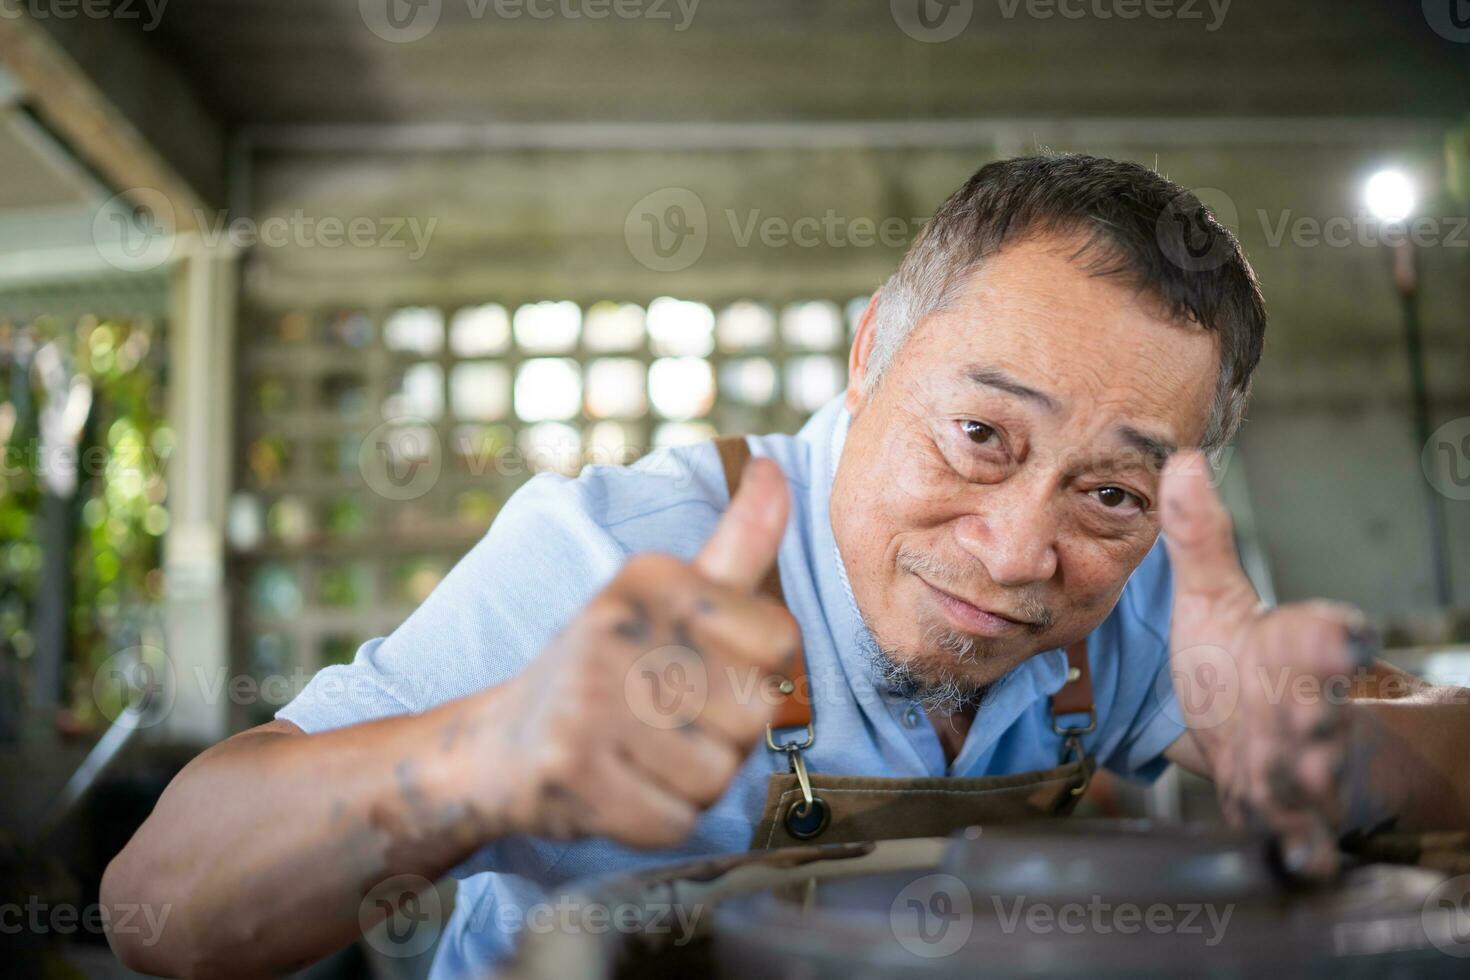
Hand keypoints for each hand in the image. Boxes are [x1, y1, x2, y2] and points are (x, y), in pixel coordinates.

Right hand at [489, 457, 798, 848]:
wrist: (495, 745)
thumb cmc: (604, 667)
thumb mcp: (664, 594)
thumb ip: (737, 544)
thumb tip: (774, 467)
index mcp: (650, 575)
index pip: (781, 640)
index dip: (758, 672)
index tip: (704, 668)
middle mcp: (616, 625)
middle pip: (756, 714)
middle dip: (724, 734)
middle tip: (664, 719)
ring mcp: (587, 698)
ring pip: (717, 774)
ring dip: (690, 781)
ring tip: (640, 753)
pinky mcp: (570, 769)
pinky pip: (675, 820)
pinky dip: (656, 818)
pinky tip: (619, 785)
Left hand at [1161, 451, 1374, 876]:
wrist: (1267, 743)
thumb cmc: (1242, 667)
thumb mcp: (1214, 600)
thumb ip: (1198, 539)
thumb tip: (1178, 460)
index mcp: (1299, 650)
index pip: (1325, 636)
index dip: (1333, 634)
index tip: (1343, 629)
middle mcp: (1310, 709)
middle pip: (1320, 707)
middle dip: (1315, 709)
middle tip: (1308, 708)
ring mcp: (1306, 769)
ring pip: (1312, 773)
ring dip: (1305, 776)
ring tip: (1299, 781)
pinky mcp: (1293, 820)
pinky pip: (1304, 838)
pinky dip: (1304, 851)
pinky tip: (1300, 861)